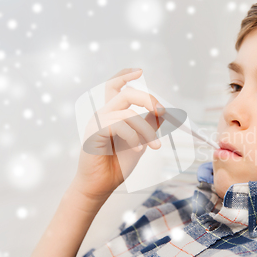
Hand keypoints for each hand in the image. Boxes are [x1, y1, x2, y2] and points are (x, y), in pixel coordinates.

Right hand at [72, 68, 164, 201]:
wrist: (101, 185)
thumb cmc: (117, 164)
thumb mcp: (140, 142)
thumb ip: (148, 126)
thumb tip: (162, 112)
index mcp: (112, 114)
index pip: (114, 86)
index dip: (124, 75)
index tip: (139, 71)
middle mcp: (103, 114)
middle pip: (126, 94)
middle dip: (148, 100)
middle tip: (162, 112)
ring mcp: (96, 123)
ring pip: (128, 114)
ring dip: (146, 130)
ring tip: (154, 146)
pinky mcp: (94, 133)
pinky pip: (119, 126)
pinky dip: (133, 138)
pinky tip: (137, 150)